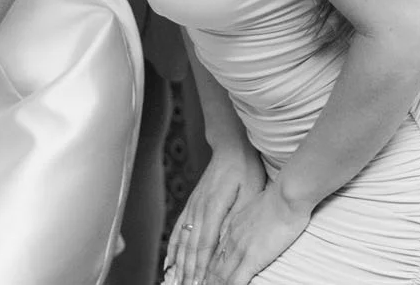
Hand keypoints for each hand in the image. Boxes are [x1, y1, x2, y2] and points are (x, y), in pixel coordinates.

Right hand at [164, 143, 265, 284]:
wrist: (231, 147)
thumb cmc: (245, 169)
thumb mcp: (250, 192)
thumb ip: (236, 216)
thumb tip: (226, 241)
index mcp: (213, 207)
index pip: (205, 245)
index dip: (200, 268)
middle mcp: (198, 209)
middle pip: (190, 247)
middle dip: (187, 273)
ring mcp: (192, 207)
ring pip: (182, 241)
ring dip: (178, 265)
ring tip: (174, 283)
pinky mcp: (192, 206)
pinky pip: (179, 231)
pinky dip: (173, 249)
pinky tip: (169, 262)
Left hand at [203, 182, 311, 284]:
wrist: (287, 195)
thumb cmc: (281, 200)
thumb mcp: (259, 209)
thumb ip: (252, 221)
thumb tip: (256, 229)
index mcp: (233, 227)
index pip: (215, 253)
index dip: (207, 267)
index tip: (202, 277)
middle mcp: (231, 239)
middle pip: (212, 266)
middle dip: (204, 279)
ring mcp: (240, 248)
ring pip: (219, 275)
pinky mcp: (252, 257)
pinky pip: (235, 281)